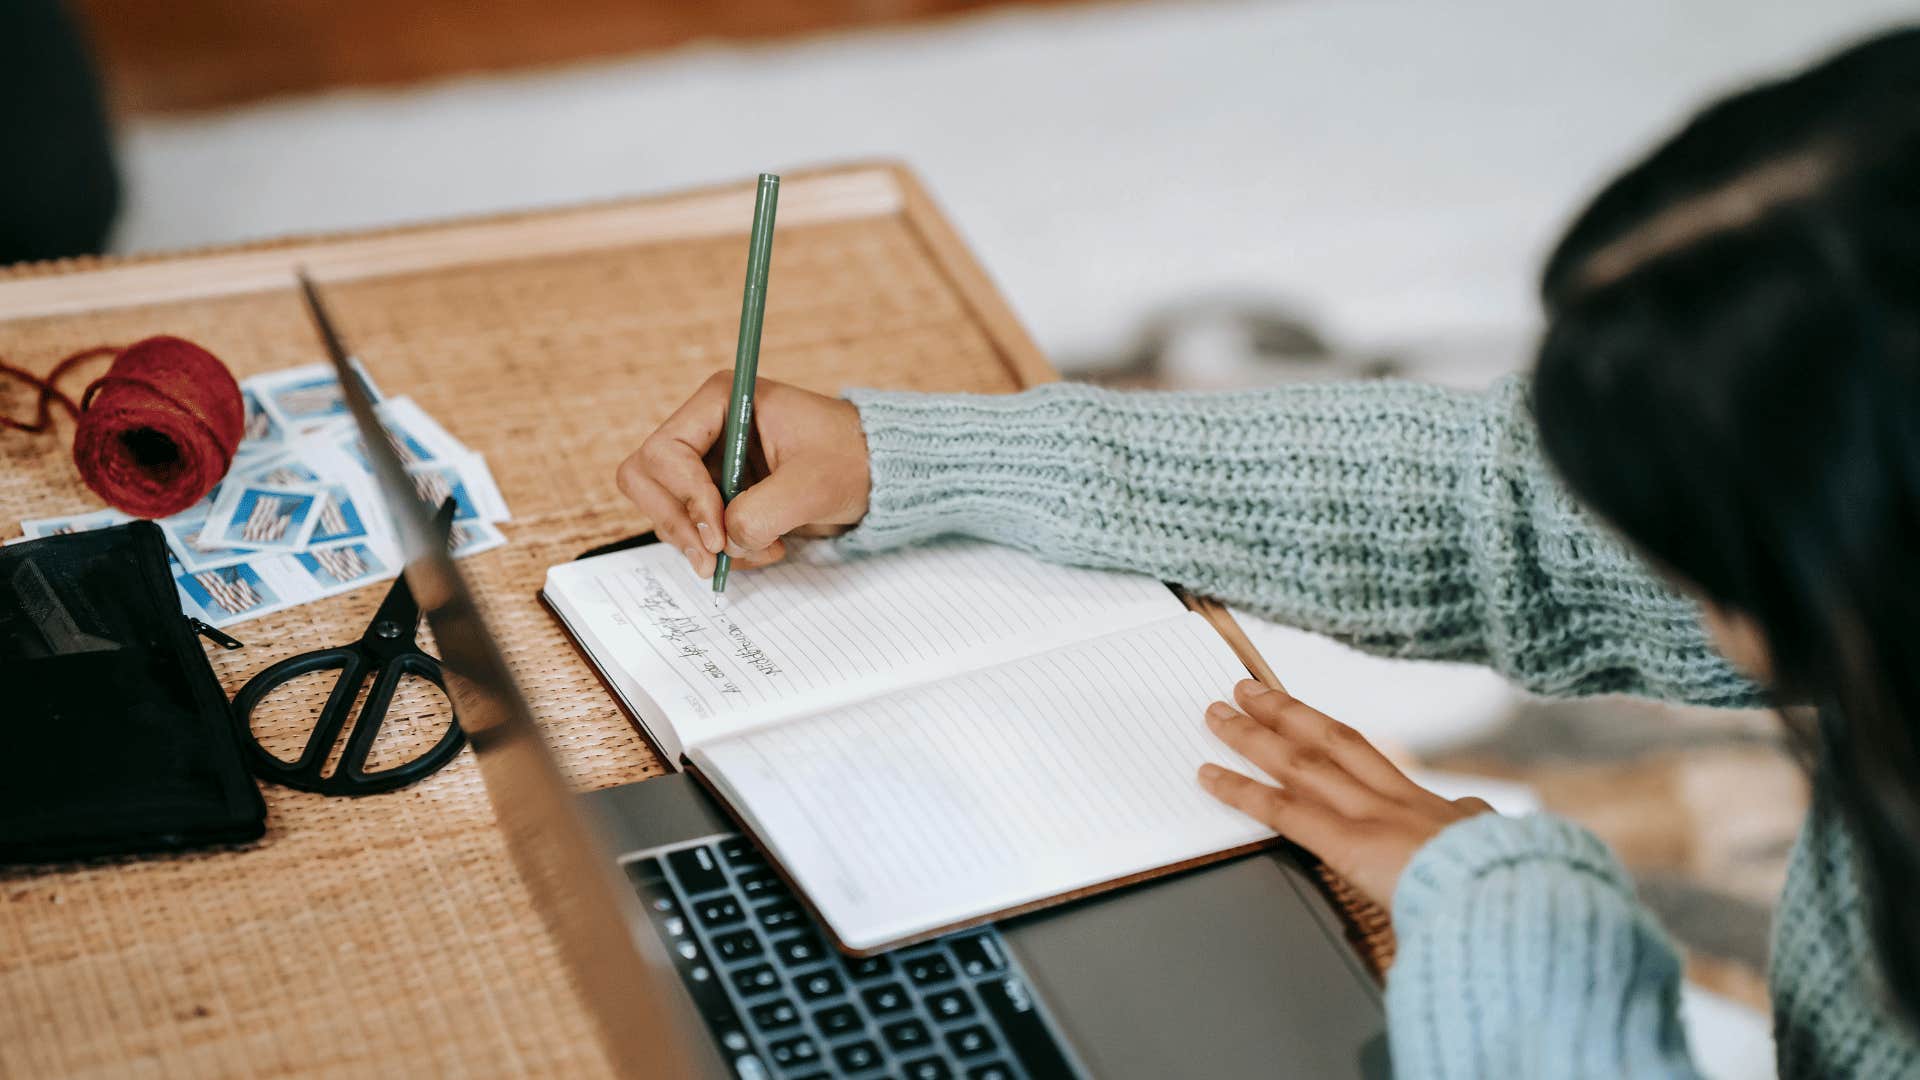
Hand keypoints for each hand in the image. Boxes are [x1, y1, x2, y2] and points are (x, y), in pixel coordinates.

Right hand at [617, 372, 871, 575]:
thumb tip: (725, 541)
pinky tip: (763, 548)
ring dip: (705, 544)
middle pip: (647, 480)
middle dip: (679, 525)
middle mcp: (705, 427)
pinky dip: (721, 550)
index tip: (719, 534)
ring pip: (666, 511)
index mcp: (722, 400)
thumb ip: (763, 512)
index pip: (665, 451)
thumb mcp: (812, 485)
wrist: (878, 474)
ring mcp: (708, 462)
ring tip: (762, 550)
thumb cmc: (852, 459)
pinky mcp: (718, 493)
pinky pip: (693, 530)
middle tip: (714, 559)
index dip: (686, 497)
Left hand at [1198, 679, 1492, 909]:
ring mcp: (1372, 816)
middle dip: (1286, 713)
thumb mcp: (1496, 849)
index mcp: (1428, 808)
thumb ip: (1473, 830)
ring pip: (1300, 762)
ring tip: (1218, 714)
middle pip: (1329, 740)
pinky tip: (1209, 775)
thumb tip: (1475, 816)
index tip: (1299, 715)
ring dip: (1254, 736)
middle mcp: (1394, 800)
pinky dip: (1242, 791)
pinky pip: (1285, 812)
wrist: (1521, 899)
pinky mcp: (1352, 844)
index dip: (1325, 731)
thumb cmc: (1514, 887)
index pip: (1365, 757)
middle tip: (1248, 690)